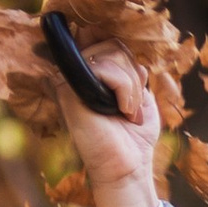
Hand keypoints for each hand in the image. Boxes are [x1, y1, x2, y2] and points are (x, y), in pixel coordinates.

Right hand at [50, 38, 161, 206]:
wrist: (128, 167)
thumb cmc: (134, 136)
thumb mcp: (140, 97)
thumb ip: (131, 72)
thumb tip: (127, 52)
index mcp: (92, 74)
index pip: (107, 39)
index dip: (125, 57)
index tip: (133, 86)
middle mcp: (78, 74)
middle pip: (114, 44)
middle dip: (134, 74)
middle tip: (131, 105)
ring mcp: (70, 80)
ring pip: (112, 53)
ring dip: (132, 85)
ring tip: (126, 110)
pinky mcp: (68, 90)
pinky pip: (105, 69)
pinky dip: (125, 89)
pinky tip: (122, 111)